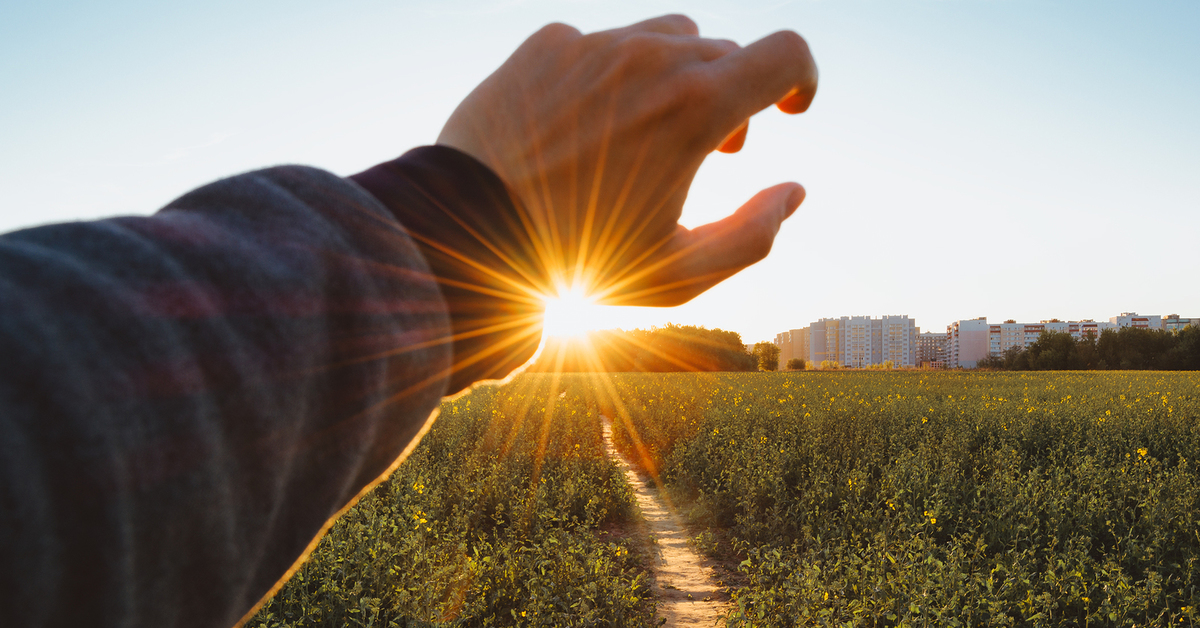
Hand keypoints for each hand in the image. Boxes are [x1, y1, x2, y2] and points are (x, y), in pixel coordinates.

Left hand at [437, 14, 816, 305]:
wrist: (466, 233)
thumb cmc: (576, 263)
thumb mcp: (678, 274)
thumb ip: (752, 236)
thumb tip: (794, 192)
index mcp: (694, 107)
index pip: (786, 54)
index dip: (803, 79)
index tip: (790, 111)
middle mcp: (648, 58)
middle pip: (725, 53)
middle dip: (735, 98)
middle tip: (715, 150)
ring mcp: (593, 44)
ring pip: (667, 35)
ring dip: (680, 75)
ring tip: (654, 128)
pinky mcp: (544, 45)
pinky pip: (602, 42)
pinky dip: (614, 73)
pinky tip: (589, 122)